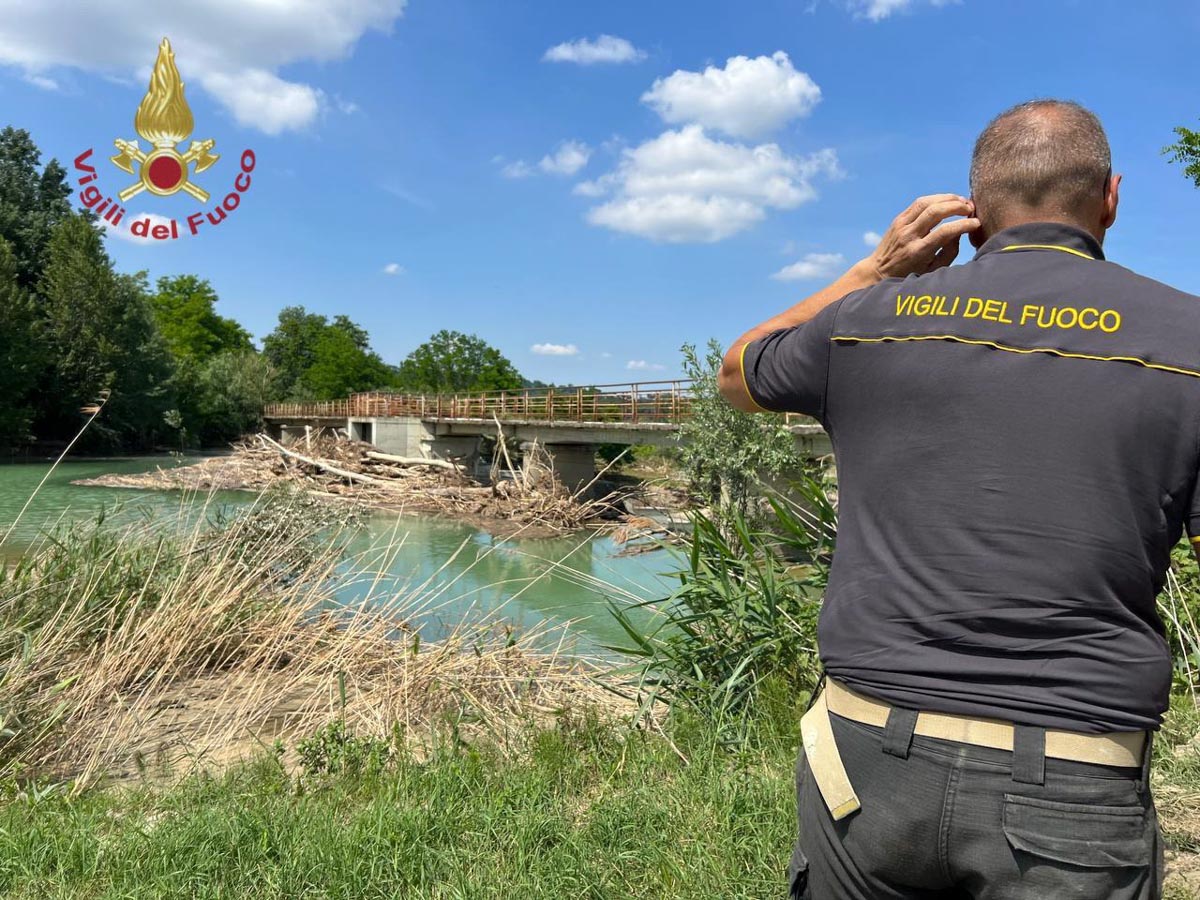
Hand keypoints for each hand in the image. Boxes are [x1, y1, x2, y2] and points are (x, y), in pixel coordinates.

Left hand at [860, 194, 980, 280]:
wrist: (878, 271)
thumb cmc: (909, 274)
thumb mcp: (932, 271)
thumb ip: (949, 252)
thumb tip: (959, 231)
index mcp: (917, 252)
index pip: (944, 232)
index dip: (963, 225)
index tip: (976, 223)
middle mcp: (908, 236)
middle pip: (935, 212)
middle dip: (957, 206)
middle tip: (971, 208)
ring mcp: (901, 225)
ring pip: (926, 203)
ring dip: (947, 198)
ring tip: (962, 202)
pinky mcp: (898, 219)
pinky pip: (919, 203)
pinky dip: (936, 198)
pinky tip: (947, 201)